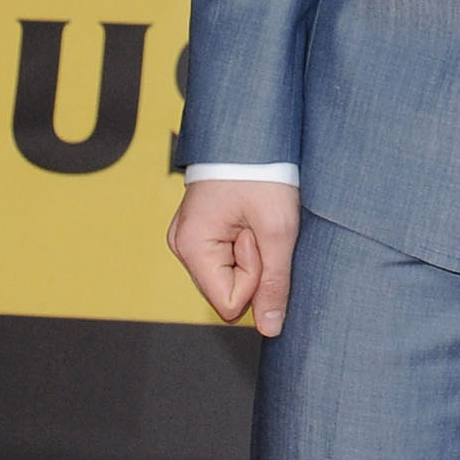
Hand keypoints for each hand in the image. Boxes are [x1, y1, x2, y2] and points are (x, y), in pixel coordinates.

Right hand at [169, 178, 300, 333]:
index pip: (230, 303)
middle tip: (257, 226)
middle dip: (253, 265)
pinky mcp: (202, 232)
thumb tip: (270, 329)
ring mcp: (190, 238)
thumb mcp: (277, 229)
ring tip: (253, 218)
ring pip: (229, 275)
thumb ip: (275, 284)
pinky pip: (228, 257)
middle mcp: (182, 246)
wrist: (250, 131)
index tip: (257, 238)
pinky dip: (246, 242)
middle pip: (228, 290)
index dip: (254, 278)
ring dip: (252, 252)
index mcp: (191, 247)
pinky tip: (248, 217)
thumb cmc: (261, 171)